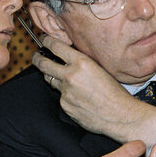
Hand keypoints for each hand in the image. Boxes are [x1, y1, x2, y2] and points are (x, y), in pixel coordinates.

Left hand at [34, 35, 155, 145]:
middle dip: (37, 59)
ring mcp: (66, 92)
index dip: (47, 41)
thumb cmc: (115, 93)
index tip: (44, 40)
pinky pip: (61, 96)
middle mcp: (71, 76)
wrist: (119, 116)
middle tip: (35, 56)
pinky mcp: (65, 105)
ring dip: (52, 77)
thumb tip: (70, 57)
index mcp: (82, 63)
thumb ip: (83, 62)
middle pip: (44, 64)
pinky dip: (66, 95)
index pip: (56, 47)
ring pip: (51, 80)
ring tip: (56, 75)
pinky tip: (78, 98)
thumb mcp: (101, 69)